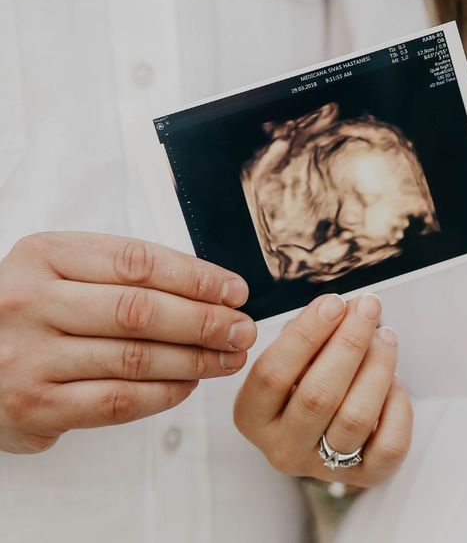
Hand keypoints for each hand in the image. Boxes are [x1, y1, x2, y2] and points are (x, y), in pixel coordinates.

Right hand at [0, 232, 255, 453]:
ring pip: (134, 358)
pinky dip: (162, 393)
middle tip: (242, 328)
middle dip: (204, 321)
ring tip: (229, 357)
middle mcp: (31, 302)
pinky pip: (116, 401)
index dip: (196, 277)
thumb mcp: (60, 268)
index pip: (138, 262)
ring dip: (194, 360)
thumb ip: (121, 272)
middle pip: (140, 311)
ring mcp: (28, 357)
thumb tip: (207, 288)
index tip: (234, 290)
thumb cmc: (29, 306)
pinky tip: (189, 384)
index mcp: (45, 255)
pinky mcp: (33, 406)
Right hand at [234, 293, 411, 486]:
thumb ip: (308, 334)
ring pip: (355, 418)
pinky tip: (393, 380)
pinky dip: (397, 407)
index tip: (333, 303)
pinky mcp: (364, 477)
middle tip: (368, 306)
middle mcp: (282, 447)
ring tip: (385, 335)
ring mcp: (322, 467)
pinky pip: (389, 446)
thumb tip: (343, 309)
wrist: (323, 428)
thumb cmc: (304, 378)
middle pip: (318, 395)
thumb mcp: (290, 358)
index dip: (305, 334)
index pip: (272, 373)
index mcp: (253, 415)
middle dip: (349, 342)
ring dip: (377, 367)